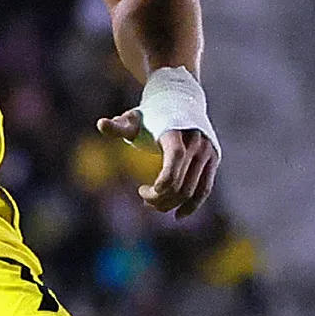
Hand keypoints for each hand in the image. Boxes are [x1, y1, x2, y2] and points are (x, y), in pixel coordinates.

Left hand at [99, 109, 220, 218]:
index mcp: (176, 131)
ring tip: (153, 204)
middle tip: (142, 196)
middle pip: (181, 182)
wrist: (181, 100)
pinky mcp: (213, 159)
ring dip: (171, 203)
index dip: (163, 181)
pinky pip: (205, 188)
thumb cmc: (151, 114)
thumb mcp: (133, 119)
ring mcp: (207, 151)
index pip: (176, 158)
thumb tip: (100, 124)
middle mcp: (196, 141)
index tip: (143, 192)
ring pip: (192, 189)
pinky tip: (178, 215)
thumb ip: (118, 126)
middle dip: (159, 198)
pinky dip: (193, 205)